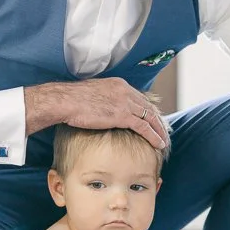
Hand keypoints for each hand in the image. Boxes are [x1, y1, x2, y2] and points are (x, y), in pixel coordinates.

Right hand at [25, 79, 167, 149]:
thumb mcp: (92, 95)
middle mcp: (125, 91)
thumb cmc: (72, 100)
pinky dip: (153, 136)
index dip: (148, 110)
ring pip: (150, 117)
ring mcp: (125, 102)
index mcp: (118, 85)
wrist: (65, 101)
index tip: (153, 120)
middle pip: (149, 107)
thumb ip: (102, 100)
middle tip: (164, 131)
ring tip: (164, 140)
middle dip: (158, 120)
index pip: (140, 98)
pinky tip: (159, 144)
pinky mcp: (123, 115)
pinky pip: (144, 127)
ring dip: (159, 130)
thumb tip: (101, 109)